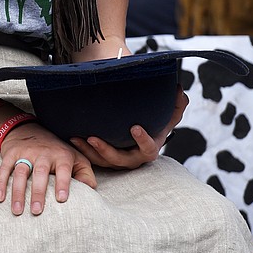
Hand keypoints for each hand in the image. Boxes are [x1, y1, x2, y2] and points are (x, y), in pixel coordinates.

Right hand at [0, 122, 96, 215]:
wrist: (28, 129)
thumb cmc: (56, 150)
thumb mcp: (75, 157)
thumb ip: (86, 174)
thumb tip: (90, 192)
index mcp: (61, 155)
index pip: (63, 169)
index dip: (63, 183)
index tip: (61, 199)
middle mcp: (43, 153)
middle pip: (40, 172)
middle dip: (38, 192)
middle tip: (37, 211)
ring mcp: (25, 153)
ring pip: (20, 172)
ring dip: (18, 192)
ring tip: (17, 211)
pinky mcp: (10, 154)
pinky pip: (4, 169)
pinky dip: (0, 183)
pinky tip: (0, 198)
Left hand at [70, 86, 188, 169]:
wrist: (137, 134)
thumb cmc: (152, 124)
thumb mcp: (165, 116)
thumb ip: (176, 105)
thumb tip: (181, 90)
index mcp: (149, 149)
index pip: (148, 149)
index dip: (143, 140)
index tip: (135, 127)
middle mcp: (133, 158)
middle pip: (120, 159)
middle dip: (106, 150)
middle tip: (93, 138)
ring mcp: (117, 161)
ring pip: (102, 161)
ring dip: (89, 151)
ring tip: (77, 138)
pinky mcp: (104, 160)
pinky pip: (92, 159)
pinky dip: (82, 150)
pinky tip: (72, 138)